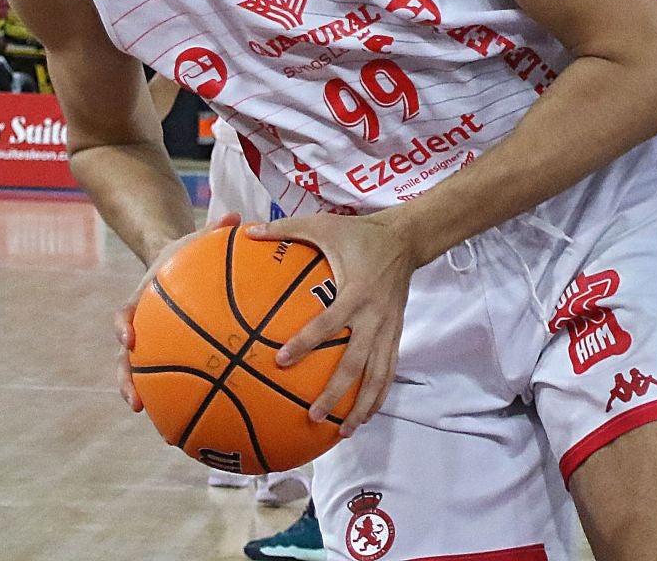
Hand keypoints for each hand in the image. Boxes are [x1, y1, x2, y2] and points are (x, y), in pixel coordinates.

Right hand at [113, 211, 238, 411]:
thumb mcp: (196, 240)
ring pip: (141, 376)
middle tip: (134, 401)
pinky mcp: (165, 355)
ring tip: (158, 425)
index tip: (127, 339)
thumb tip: (234, 216)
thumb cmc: (186, 255)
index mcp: (141, 300)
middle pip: (125, 358)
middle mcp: (140, 327)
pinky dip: (178, 398)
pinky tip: (198, 420)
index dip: (123, 328)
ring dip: (145, 398)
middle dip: (127, 380)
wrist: (172, 263)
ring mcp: (149, 344)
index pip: (124, 314)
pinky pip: (169, 379)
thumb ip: (213, 231)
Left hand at [246, 210, 419, 436]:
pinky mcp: (396, 334)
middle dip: (335, 392)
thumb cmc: (360, 233)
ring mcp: (388, 328)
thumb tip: (250, 231)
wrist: (406, 239)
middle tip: (312, 415)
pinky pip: (389, 370)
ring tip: (344, 431)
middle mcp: (374, 316)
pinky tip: (366, 415)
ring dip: (362, 405)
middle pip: (356, 362)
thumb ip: (287, 229)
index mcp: (356, 292)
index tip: (281, 360)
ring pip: (378, 375)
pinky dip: (379, 395)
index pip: (329, 322)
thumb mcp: (324, 225)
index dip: (306, 342)